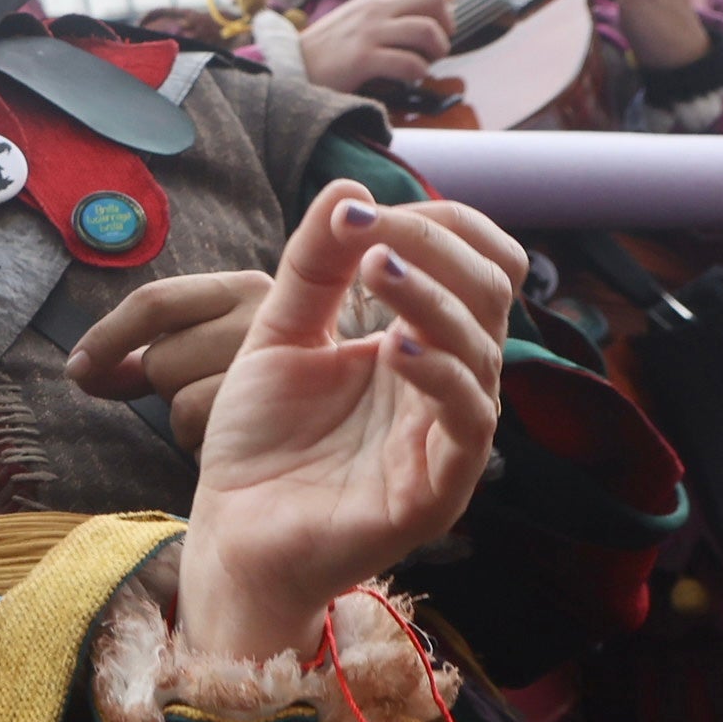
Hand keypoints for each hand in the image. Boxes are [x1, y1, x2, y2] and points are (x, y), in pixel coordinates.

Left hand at [66, 269, 271, 452]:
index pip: (155, 303)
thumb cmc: (264, 401)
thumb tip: (81, 369)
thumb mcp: (201, 359)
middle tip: (209, 402)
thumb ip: (142, 358)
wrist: (337, 456)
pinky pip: (208, 435)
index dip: (106, 338)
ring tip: (231, 425)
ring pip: (183, 400)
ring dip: (189, 424)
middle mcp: (270, 313)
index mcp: (247, 288)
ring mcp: (285, 362)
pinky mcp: (291, 412)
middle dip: (167, 390)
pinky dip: (207, 451)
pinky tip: (239, 448)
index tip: (77, 370)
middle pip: (161, 357)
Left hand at [175, 184, 522, 668]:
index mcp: (421, 344)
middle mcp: (447, 386)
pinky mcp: (438, 491)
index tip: (363, 211)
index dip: (438, 226)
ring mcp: (448, 439)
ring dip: (431, 300)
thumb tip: (351, 188)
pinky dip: (441, 376)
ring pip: (482, 352)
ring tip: (376, 268)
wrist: (232, 533)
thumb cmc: (262, 443)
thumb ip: (311, 268)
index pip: (475, 265)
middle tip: (370, 232)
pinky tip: (396, 348)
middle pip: (490, 294)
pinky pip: (468, 425)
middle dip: (435, 248)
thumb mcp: (277, 334)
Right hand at [291, 0, 453, 97]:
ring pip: (427, 31)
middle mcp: (374, 10)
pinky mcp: (362, 58)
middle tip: (435, 51)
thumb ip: (385, 21)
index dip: (442, 20)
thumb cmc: (325, 55)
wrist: (288, 69)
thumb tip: (426, 31)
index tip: (431, 41)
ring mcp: (368, 32)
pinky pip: (410, 63)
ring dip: (435, 52)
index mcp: (375, 0)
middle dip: (446, 29)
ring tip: (423, 67)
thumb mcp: (356, 25)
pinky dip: (417, 74)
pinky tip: (406, 81)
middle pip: (435, 1)